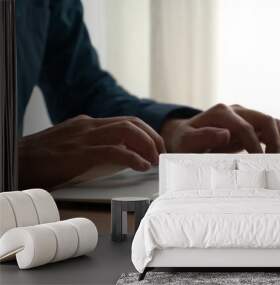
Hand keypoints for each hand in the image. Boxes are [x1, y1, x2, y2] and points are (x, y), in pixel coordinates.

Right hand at [19, 115, 164, 188]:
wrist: (15, 162)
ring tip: (155, 159)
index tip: (155, 146)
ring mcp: (83, 137)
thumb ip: (95, 147)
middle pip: (130, 122)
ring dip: (146, 144)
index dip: (145, 132)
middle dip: (151, 136)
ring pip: (126, 131)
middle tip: (161, 152)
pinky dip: (133, 157)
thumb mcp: (72, 147)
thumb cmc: (42, 160)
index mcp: (87, 123)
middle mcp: (88, 125)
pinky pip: (114, 151)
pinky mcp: (78, 153)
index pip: (125, 121)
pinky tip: (142, 166)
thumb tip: (123, 156)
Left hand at [160, 104, 279, 153]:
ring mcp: (244, 115)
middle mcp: (235, 110)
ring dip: (278, 141)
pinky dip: (276, 141)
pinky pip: (270, 129)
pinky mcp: (249, 124)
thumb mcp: (186, 142)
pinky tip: (271, 158)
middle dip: (274, 142)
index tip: (258, 164)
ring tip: (275, 161)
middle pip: (266, 120)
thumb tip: (226, 134)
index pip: (246, 128)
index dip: (255, 147)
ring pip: (272, 122)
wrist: (185, 136)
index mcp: (220, 113)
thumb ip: (203, 137)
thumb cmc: (185, 142)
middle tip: (272, 163)